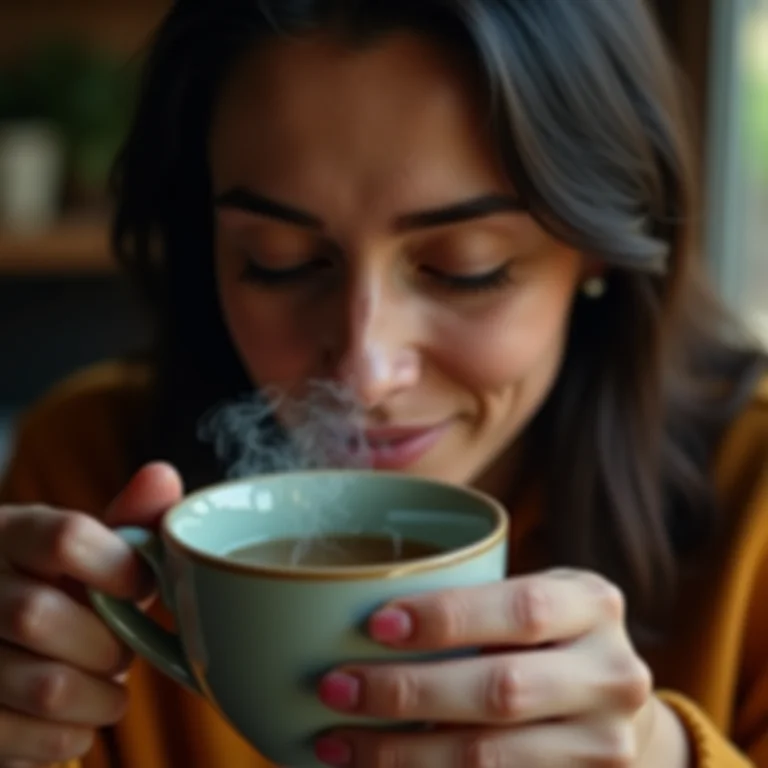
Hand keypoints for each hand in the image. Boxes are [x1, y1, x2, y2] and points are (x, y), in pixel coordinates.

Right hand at [0, 462, 182, 767]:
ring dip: (99, 696)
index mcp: (6, 534)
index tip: (143, 587)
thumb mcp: (85, 550)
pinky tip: (76, 716)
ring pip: (45, 686)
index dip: (118, 568)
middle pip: (40, 616)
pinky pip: (29, 739)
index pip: (63, 538)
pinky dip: (72, 734)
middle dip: (106, 643)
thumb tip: (163, 476)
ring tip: (106, 686)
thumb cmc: (57, 590)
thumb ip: (129, 519)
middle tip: (123, 651)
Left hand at [314, 569, 687, 766]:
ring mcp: (605, 745)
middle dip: (407, 693)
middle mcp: (612, 675)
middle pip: (501, 691)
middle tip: (335, 687)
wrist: (618, 708)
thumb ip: (474, 605)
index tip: (375, 625)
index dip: (447, 619)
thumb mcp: (533, 599)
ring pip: (490, 759)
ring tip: (335, 741)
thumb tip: (347, 612)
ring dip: (401, 754)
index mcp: (592, 604)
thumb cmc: (549, 638)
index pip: (521, 610)